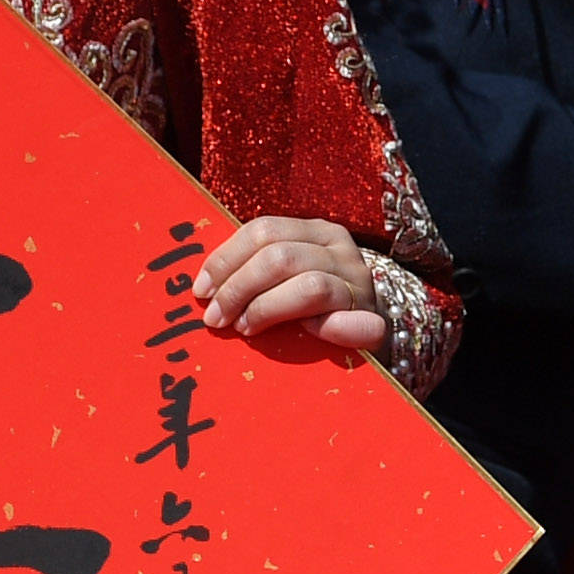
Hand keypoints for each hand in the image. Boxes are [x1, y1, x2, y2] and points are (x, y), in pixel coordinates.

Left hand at [199, 213, 396, 354]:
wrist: (372, 342)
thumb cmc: (316, 312)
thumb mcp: (287, 281)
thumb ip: (258, 273)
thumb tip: (204, 285)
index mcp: (316, 232)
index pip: (263, 230)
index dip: (225, 259)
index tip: (201, 290)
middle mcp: (340, 248)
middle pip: (277, 255)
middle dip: (237, 287)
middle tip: (216, 318)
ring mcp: (358, 282)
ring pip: (306, 283)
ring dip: (265, 308)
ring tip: (245, 328)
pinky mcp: (371, 318)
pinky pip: (345, 318)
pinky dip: (324, 326)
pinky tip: (305, 333)